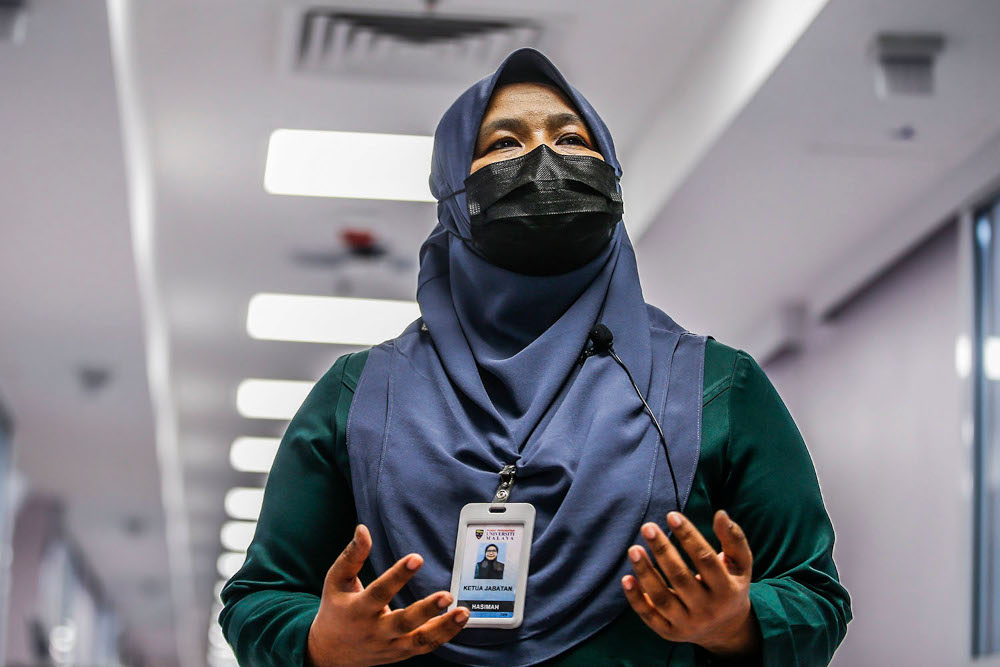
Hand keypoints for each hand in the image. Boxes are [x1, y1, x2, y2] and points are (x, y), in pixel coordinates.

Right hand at [307, 525, 468, 666]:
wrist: (329, 653)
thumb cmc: (335, 610)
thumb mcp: (336, 581)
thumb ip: (352, 556)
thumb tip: (363, 529)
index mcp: (358, 610)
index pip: (380, 592)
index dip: (398, 575)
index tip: (416, 558)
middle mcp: (375, 631)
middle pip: (403, 623)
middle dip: (426, 610)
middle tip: (446, 596)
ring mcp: (389, 645)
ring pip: (419, 640)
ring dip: (444, 627)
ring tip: (463, 612)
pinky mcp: (400, 653)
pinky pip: (425, 646)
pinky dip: (444, 634)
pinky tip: (460, 620)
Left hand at [622, 510, 760, 658]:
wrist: (727, 630)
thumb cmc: (730, 586)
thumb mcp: (740, 565)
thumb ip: (734, 539)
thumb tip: (720, 513)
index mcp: (727, 590)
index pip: (705, 560)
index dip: (688, 536)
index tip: (672, 515)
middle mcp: (707, 609)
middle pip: (680, 577)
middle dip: (662, 550)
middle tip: (647, 527)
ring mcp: (687, 624)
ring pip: (662, 598)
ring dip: (645, 573)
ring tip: (634, 549)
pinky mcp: (670, 633)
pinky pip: (649, 616)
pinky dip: (636, 598)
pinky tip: (626, 578)